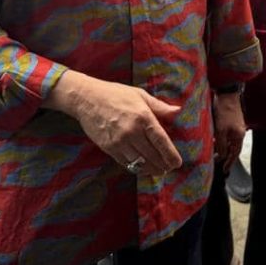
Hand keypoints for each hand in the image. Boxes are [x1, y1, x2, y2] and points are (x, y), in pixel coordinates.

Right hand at [49, 70, 181, 176]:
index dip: (170, 154)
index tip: (177, 163)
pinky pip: (125, 162)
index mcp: (143, 117)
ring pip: (139, 162)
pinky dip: (135, 167)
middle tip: (169, 169)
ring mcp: (119, 141)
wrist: (87, 98)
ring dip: (150, 169)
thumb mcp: (140, 95)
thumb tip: (178, 111)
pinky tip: (142, 168)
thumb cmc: (116, 94)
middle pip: (152, 154)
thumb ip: (160, 107)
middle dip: (162, 164)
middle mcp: (132, 131)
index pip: (161, 141)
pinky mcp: (108, 147)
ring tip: (158, 171)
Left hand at [212, 91, 244, 172]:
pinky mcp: (231, 120)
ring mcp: (235, 126)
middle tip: (217, 162)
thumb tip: (221, 156)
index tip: (225, 170)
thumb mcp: (221, 130)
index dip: (229, 162)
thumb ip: (222, 145)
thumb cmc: (224, 111)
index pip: (235, 154)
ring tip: (213, 151)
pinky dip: (221, 139)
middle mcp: (239, 132)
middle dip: (225, 155)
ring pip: (228, 141)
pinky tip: (214, 139)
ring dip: (222, 146)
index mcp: (239, 136)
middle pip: (232, 148)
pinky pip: (226, 134)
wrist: (227, 94)